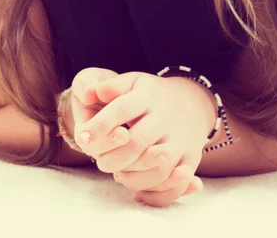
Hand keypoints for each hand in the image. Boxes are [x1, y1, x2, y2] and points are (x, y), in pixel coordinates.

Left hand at [73, 71, 209, 207]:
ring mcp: (180, 139)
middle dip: (113, 157)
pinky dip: (157, 194)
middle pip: (137, 143)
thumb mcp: (132, 82)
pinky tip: (139, 194)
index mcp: (146, 97)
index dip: (101, 125)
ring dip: (133, 177)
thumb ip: (109, 86)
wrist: (193, 101)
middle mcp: (165, 118)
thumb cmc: (151, 94)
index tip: (83, 137)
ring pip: (158, 167)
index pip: (121, 109)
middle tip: (100, 162)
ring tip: (118, 173)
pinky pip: (175, 183)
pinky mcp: (191, 158)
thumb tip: (87, 92)